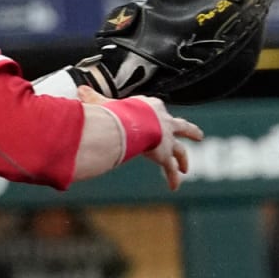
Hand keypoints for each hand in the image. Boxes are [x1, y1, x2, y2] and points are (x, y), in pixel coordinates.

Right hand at [78, 86, 203, 190]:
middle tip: (198, 136)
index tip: (156, 113)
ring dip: (184, 159)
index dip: (155, 112)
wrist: (133, 123)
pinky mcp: (165, 155)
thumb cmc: (119, 111)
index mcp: (151, 107)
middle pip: (180, 126)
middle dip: (189, 131)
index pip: (155, 108)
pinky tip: (174, 187)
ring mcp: (167, 139)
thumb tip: (80, 90)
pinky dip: (171, 178)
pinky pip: (170, 169)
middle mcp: (164, 122)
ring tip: (186, 168)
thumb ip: (94, 99)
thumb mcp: (105, 103)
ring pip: (180, 150)